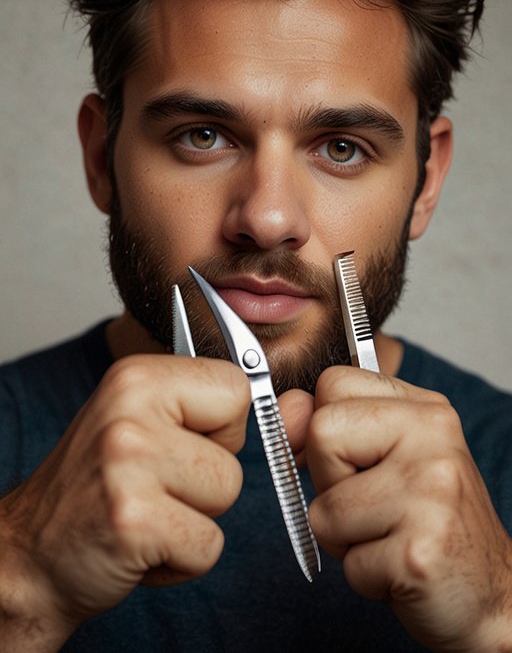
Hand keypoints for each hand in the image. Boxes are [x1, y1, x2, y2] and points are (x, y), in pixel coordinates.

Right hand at [0, 355, 249, 648]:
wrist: (32, 552)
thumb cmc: (98, 485)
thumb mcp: (145, 422)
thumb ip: (213, 409)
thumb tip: (297, 406)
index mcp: (138, 376)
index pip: (235, 385)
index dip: (222, 426)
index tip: (182, 443)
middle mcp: (131, 409)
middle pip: (236, 448)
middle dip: (208, 479)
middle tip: (155, 485)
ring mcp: (129, 463)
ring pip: (227, 495)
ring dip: (195, 519)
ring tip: (148, 513)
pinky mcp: (133, 521)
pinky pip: (208, 546)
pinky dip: (182, 559)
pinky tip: (140, 546)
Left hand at [284, 367, 511, 651]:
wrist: (489, 592)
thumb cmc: (427, 522)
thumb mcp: (381, 457)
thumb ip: (332, 424)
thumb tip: (285, 409)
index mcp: (424, 408)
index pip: (332, 382)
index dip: (321, 427)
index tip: (349, 459)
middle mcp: (434, 437)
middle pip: (321, 434)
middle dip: (330, 484)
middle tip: (375, 506)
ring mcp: (432, 492)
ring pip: (324, 510)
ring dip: (345, 538)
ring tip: (389, 538)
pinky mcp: (421, 551)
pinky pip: (348, 562)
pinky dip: (364, 576)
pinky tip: (400, 568)